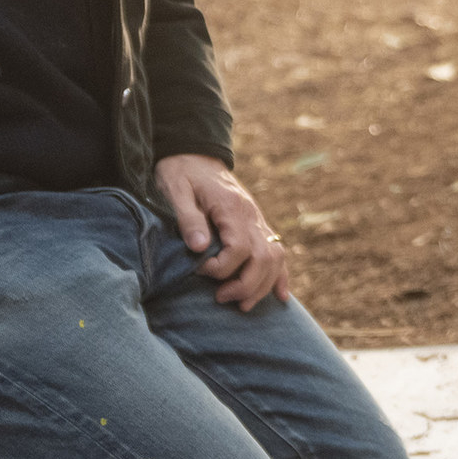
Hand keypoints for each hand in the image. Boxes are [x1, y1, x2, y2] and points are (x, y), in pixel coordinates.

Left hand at [156, 153, 292, 311]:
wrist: (194, 154)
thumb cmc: (181, 173)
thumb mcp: (176, 191)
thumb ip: (188, 219)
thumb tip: (199, 249)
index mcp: (232, 207)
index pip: (239, 248)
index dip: (221, 268)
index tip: (199, 271)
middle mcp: (251, 215)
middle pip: (264, 258)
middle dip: (245, 286)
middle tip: (220, 298)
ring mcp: (258, 220)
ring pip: (275, 258)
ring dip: (262, 286)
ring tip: (241, 305)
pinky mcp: (257, 224)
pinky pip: (278, 252)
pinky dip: (281, 276)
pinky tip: (280, 296)